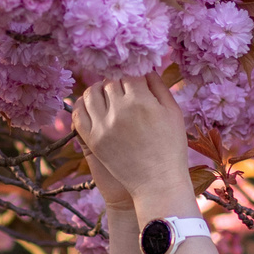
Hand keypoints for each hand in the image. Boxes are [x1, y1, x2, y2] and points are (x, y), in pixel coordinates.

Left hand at [70, 73, 194, 213]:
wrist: (157, 183)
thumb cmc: (171, 147)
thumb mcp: (173, 113)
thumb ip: (159, 87)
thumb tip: (146, 69)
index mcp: (141, 101)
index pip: (130, 75)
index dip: (134, 77)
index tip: (136, 83)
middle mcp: (119, 110)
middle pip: (110, 83)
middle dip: (117, 84)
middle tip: (123, 90)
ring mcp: (103, 126)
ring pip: (91, 94)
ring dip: (98, 90)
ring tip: (106, 95)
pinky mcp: (93, 140)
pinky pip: (79, 114)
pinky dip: (82, 106)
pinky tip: (92, 107)